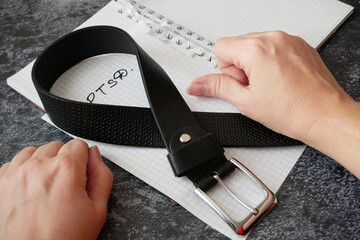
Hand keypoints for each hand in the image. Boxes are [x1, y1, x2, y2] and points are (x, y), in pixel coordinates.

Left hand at [0, 140, 112, 239]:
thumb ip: (101, 176)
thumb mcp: (98, 210)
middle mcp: (39, 166)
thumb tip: (94, 156)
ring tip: (48, 186)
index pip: (79, 145)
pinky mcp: (1, 182)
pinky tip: (32, 188)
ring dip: (44, 163)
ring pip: (35, 151)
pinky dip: (24, 170)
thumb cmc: (62, 239)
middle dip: (65, 161)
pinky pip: (15, 162)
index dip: (84, 160)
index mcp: (65, 169)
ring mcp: (17, 173)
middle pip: (57, 146)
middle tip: (66, 185)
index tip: (81, 175)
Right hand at [188, 31, 352, 140]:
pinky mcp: (299, 44)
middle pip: (238, 44)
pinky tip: (279, 80)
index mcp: (256, 50)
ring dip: (255, 63)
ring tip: (269, 85)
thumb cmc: (293, 111)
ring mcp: (289, 40)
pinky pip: (273, 46)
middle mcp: (273, 38)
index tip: (239, 83)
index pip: (220, 47)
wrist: (325, 115)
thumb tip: (197, 85)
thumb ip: (217, 88)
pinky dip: (271, 60)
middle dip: (240, 66)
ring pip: (255, 45)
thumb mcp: (246, 102)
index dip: (225, 70)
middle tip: (255, 87)